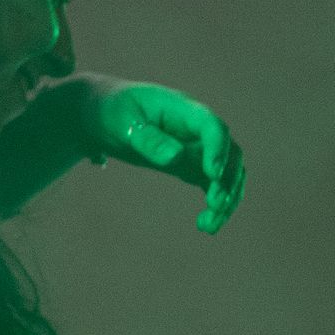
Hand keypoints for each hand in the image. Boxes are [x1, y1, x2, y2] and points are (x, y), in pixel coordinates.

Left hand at [81, 78, 244, 233]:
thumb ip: (147, 139)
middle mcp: (196, 129)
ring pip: (226, 172)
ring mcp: (196, 148)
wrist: (104, 115)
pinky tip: (205, 225)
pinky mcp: (190, 165)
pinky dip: (215, 204)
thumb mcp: (121, 122)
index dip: (217, 149)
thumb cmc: (112, 113)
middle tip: (215, 204)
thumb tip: (176, 156)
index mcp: (182, 110)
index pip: (211, 126)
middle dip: (228, 179)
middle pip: (229, 151)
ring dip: (226, 197)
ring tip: (209, 225)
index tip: (212, 174)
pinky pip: (212, 184)